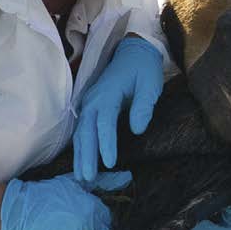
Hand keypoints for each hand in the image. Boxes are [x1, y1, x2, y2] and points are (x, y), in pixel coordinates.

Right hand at [0, 170, 131, 229]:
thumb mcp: (79, 182)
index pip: (108, 220)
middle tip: (81, 224)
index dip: (102, 218)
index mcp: (93, 211)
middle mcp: (88, 229)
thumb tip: (129, 177)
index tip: (94, 216)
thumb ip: (106, 181)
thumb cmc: (52, 192)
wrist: (22, 210)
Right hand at [73, 36, 163, 181]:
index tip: (110, 163)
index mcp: (108, 93)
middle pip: (86, 130)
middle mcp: (94, 99)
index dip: (106, 143)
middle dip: (86, 155)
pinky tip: (81, 161)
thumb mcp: (150, 84)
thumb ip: (144, 106)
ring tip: (82, 176)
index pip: (104, 122)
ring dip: (80, 154)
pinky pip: (82, 128)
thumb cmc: (144, 69)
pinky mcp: (91, 106)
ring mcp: (90, 102)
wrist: (134, 51)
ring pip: (81, 132)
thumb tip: (137, 129)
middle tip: (88, 178)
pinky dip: (81, 146)